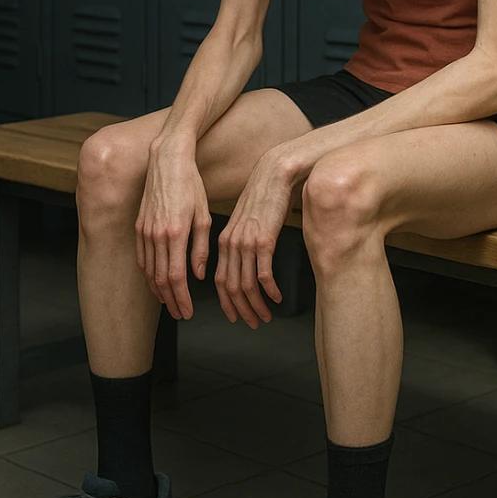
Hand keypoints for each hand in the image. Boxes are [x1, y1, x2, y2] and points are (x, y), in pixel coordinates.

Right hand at [134, 144, 211, 320]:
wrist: (167, 160)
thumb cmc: (191, 185)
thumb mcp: (204, 216)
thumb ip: (200, 248)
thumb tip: (198, 275)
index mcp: (175, 233)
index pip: (176, 277)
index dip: (182, 298)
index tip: (188, 312)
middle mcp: (156, 235)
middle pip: (160, 279)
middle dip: (171, 300)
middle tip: (180, 314)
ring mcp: (144, 231)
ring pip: (148, 270)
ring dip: (158, 290)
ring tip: (170, 302)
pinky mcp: (138, 226)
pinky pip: (141, 257)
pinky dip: (147, 273)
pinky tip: (155, 281)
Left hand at [214, 149, 295, 327]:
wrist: (274, 174)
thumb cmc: (263, 197)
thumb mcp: (245, 222)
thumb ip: (241, 243)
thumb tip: (244, 265)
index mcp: (224, 241)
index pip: (219, 281)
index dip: (226, 302)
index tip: (235, 316)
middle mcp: (232, 244)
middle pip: (231, 288)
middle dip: (241, 310)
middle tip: (252, 323)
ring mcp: (247, 242)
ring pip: (246, 285)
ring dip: (256, 305)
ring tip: (265, 316)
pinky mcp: (264, 239)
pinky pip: (263, 273)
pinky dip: (268, 290)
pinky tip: (276, 298)